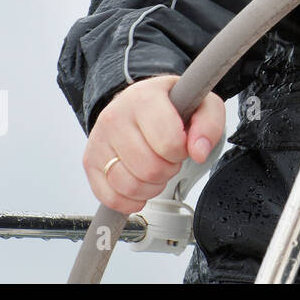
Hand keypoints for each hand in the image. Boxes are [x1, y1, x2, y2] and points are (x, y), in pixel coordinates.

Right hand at [83, 74, 224, 213]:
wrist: (140, 102)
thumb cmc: (172, 105)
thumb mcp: (201, 104)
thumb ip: (209, 124)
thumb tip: (199, 151)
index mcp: (143, 98)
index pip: (168, 142)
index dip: (181, 151)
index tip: (181, 144)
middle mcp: (115, 117)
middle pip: (149, 168)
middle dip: (168, 169)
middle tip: (169, 157)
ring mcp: (98, 140)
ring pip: (129, 186)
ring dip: (151, 187)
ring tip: (156, 168)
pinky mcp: (90, 161)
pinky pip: (110, 198)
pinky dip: (130, 200)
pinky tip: (141, 184)